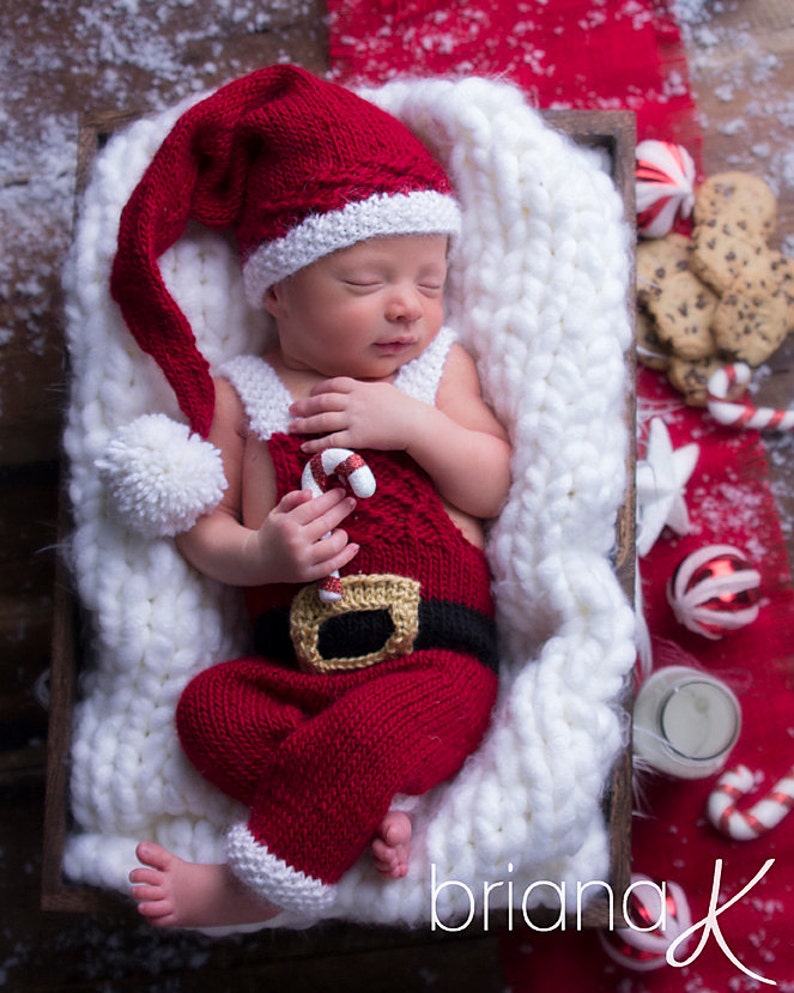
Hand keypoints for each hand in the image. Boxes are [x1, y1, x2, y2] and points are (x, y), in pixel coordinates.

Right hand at [250, 486, 358, 583]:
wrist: (258, 561)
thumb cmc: (271, 533)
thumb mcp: (276, 512)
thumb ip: (292, 499)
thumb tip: (311, 493)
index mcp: (287, 524)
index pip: (315, 507)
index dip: (331, 498)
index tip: (341, 492)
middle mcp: (295, 542)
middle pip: (327, 523)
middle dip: (342, 510)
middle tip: (351, 502)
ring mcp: (303, 560)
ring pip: (334, 545)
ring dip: (343, 534)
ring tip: (342, 529)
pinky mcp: (308, 575)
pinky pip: (333, 565)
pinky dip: (346, 556)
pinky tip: (354, 546)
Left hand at [288, 378, 418, 453]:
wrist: (414, 423)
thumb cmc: (403, 406)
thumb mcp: (384, 389)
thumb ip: (367, 388)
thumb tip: (360, 387)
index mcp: (360, 388)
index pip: (332, 384)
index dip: (318, 389)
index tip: (310, 394)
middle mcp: (354, 401)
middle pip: (322, 402)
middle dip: (304, 406)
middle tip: (291, 409)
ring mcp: (354, 419)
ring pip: (323, 421)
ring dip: (305, 424)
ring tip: (292, 427)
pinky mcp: (357, 437)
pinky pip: (332, 441)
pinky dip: (316, 444)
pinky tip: (306, 447)